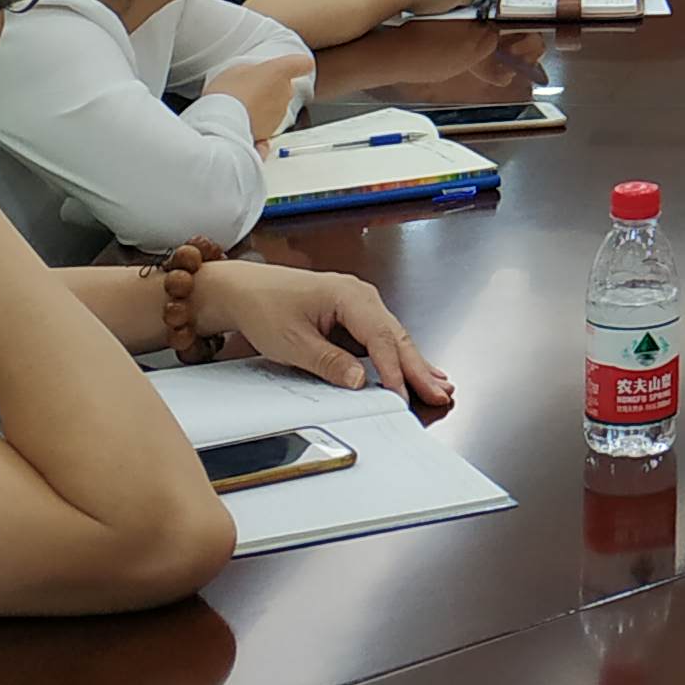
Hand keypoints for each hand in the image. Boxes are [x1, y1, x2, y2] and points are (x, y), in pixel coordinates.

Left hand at [197, 260, 451, 412]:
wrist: (244, 289)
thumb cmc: (264, 306)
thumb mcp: (292, 342)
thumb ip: (328, 362)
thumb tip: (359, 381)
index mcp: (348, 295)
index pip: (380, 338)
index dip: (394, 370)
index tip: (403, 395)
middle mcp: (361, 296)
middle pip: (396, 336)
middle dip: (419, 367)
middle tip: (440, 392)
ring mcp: (359, 305)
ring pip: (393, 338)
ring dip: (413, 363)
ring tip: (438, 385)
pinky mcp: (353, 317)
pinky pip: (381, 340)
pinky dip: (397, 357)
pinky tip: (415, 370)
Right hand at [211, 53, 308, 145]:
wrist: (222, 123)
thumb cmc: (228, 93)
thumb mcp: (236, 69)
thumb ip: (254, 70)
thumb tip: (255, 75)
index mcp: (280, 71)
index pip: (303, 63)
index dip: (300, 64)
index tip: (298, 65)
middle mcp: (286, 92)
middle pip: (286, 86)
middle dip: (271, 88)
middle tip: (250, 89)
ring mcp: (281, 112)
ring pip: (277, 105)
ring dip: (264, 105)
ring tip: (242, 105)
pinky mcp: (273, 130)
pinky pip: (268, 123)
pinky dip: (259, 122)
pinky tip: (243, 120)